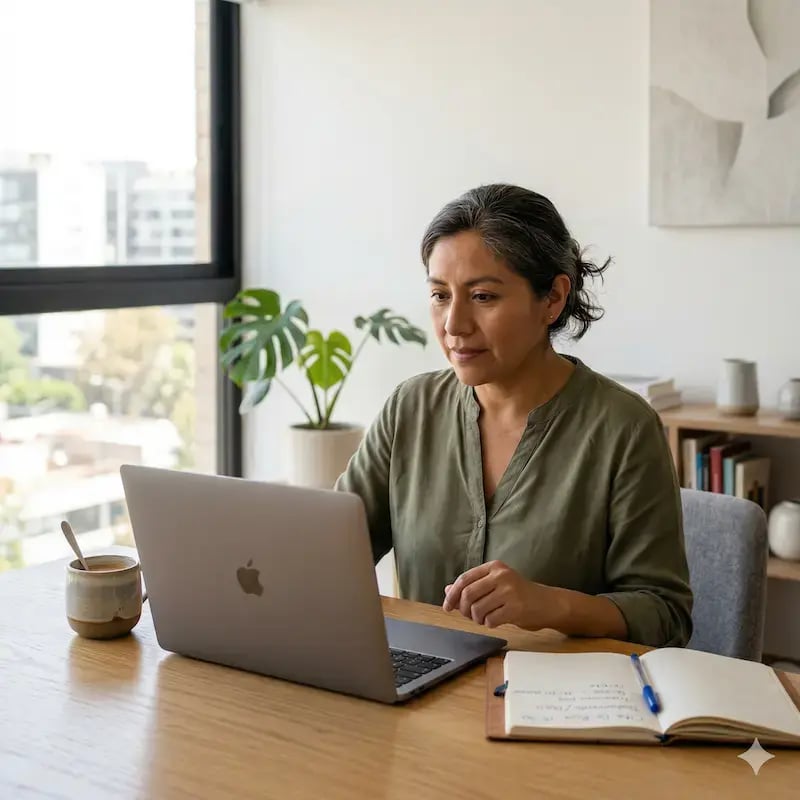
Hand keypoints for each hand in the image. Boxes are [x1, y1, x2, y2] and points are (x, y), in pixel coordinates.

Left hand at [442, 560, 558, 629]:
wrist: (547, 603)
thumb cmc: (519, 595)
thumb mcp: (495, 585)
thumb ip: (472, 586)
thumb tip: (447, 590)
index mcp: (494, 567)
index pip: (464, 579)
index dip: (452, 594)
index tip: (447, 606)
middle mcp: (501, 575)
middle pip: (468, 594)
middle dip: (463, 609)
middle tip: (468, 615)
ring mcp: (509, 591)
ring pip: (477, 608)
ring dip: (476, 618)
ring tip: (484, 618)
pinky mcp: (516, 607)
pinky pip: (490, 620)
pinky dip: (488, 624)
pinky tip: (495, 621)